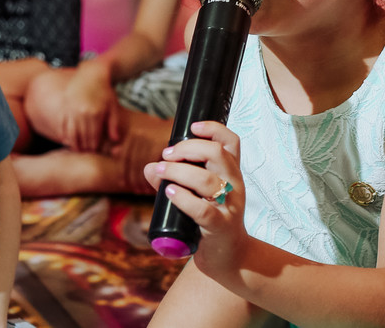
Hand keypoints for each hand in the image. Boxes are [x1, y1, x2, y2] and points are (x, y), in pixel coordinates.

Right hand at [61, 62, 120, 151]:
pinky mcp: (66, 106)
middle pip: (82, 137)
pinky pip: (64, 124)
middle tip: (86, 154)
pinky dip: (66, 133)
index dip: (94, 147)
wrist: (92, 74)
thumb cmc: (105, 91)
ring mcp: (72, 109)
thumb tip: (115, 140)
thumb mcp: (113, 106)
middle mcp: (82, 112)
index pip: (93, 137)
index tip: (94, 153)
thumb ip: (113, 124)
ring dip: (74, 143)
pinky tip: (68, 139)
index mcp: (95, 113)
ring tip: (77, 149)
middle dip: (84, 147)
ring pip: (71, 133)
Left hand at [144, 121, 249, 278]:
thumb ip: (173, 180)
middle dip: (188, 148)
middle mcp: (235, 185)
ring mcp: (230, 206)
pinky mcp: (221, 227)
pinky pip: (203, 210)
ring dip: (179, 172)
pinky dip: (183, 198)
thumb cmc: (210, 221)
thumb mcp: (197, 195)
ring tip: (160, 172)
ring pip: (207, 180)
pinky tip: (170, 193)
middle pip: (218, 154)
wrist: (229, 257)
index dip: (214, 128)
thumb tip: (149, 168)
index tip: (192, 127)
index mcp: (231, 173)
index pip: (231, 141)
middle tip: (166, 155)